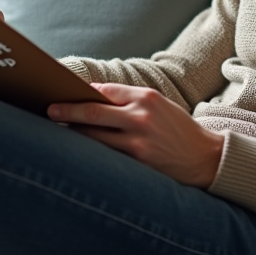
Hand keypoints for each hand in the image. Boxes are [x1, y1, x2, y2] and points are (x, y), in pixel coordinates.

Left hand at [47, 83, 224, 187]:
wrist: (206, 158)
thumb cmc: (178, 130)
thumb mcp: (160, 106)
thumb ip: (131, 102)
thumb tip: (94, 98)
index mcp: (147, 98)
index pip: (105, 91)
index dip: (83, 93)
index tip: (65, 94)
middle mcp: (142, 117)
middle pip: (93, 113)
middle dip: (68, 112)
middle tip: (49, 111)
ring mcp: (139, 142)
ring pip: (96, 137)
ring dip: (75, 135)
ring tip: (59, 132)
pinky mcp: (139, 163)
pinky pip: (107, 155)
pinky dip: (92, 152)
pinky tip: (80, 152)